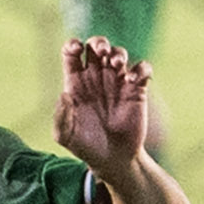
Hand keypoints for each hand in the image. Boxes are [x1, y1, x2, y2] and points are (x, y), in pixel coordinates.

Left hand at [53, 38, 151, 170]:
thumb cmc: (85, 147)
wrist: (113, 160)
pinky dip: (140, 68)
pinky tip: (132, 79)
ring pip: (119, 53)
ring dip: (118, 53)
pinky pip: (142, 69)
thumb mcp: (65, 135)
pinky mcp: (137, 90)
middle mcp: (97, 78)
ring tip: (117, 65)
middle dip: (99, 42)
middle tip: (101, 52)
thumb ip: (61, 116)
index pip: (72, 53)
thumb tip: (64, 94)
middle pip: (97, 46)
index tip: (76, 49)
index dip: (73, 45)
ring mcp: (117, 82)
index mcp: (76, 82)